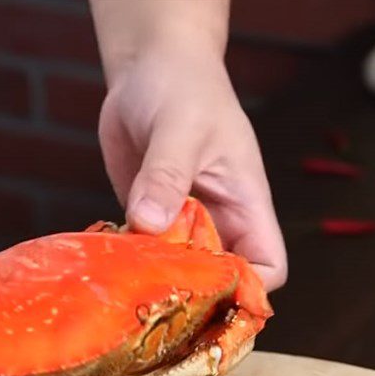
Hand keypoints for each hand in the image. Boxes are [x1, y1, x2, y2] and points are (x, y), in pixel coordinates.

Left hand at [98, 47, 287, 290]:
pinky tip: (107, 267)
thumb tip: (150, 223)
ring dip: (156, 284)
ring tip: (127, 292)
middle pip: (220, 280)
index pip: (267, 264)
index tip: (212, 297)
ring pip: (178, 272)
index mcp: (245, 204)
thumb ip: (167, 176)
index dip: (247, 288)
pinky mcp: (146, 219)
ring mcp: (179, 223)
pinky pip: (142, 254)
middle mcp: (217, 221)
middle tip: (158, 307)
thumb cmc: (184, 87)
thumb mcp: (181, 128)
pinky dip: (128, 264)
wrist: (149, 69)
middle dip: (196, 298)